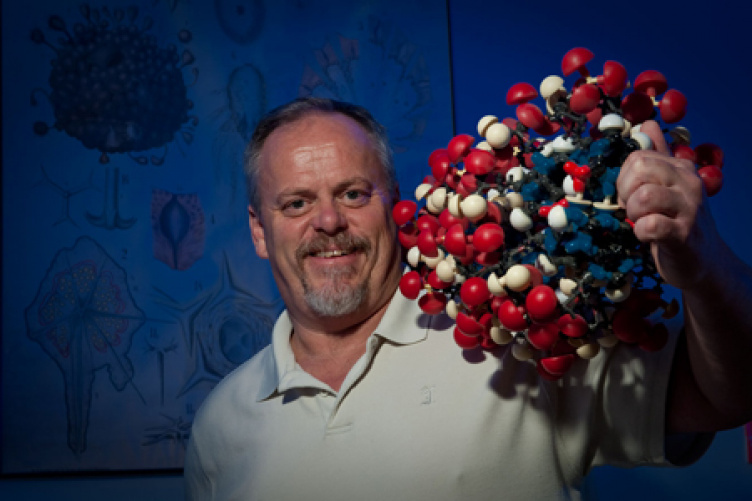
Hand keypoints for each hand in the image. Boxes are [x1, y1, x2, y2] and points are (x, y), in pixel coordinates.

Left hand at [617, 121, 718, 289]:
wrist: (702, 261)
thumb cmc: (676, 222)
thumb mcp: (667, 186)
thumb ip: (657, 157)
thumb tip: (647, 125)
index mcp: (680, 168)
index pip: (637, 156)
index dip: (623, 177)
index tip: (629, 194)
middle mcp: (688, 183)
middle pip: (639, 168)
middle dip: (625, 191)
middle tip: (633, 208)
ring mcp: (689, 208)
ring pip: (643, 197)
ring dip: (632, 213)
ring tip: (641, 222)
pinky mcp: (683, 235)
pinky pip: (650, 225)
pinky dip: (640, 232)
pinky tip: (647, 236)